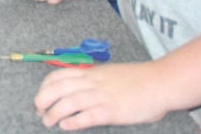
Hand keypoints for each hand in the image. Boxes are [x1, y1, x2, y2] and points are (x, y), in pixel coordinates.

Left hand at [34, 62, 168, 129]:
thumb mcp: (110, 74)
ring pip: (69, 102)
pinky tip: (66, 126)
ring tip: (48, 122)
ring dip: (54, 112)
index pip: (58, 76)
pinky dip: (74, 121)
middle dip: (43, 99)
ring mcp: (102, 97)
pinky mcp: (112, 111)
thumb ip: (94, 80)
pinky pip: (88, 116)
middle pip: (58, 88)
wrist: (161, 82)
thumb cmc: (138, 80)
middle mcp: (92, 83)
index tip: (40, 97)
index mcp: (91, 74)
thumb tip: (80, 90)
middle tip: (39, 111)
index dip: (45, 87)